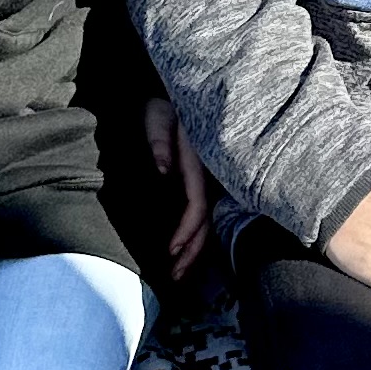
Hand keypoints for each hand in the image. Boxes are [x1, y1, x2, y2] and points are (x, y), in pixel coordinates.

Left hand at [146, 95, 210, 280]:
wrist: (184, 91)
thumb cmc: (164, 103)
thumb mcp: (158, 113)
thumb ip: (159, 138)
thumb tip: (163, 168)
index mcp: (199, 160)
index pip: (197, 203)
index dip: (186, 230)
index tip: (170, 251)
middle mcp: (211, 174)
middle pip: (208, 221)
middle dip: (193, 252)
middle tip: (174, 277)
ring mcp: (212, 179)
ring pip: (210, 221)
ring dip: (197, 250)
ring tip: (178, 274)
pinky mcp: (208, 181)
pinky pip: (206, 214)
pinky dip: (198, 236)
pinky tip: (188, 252)